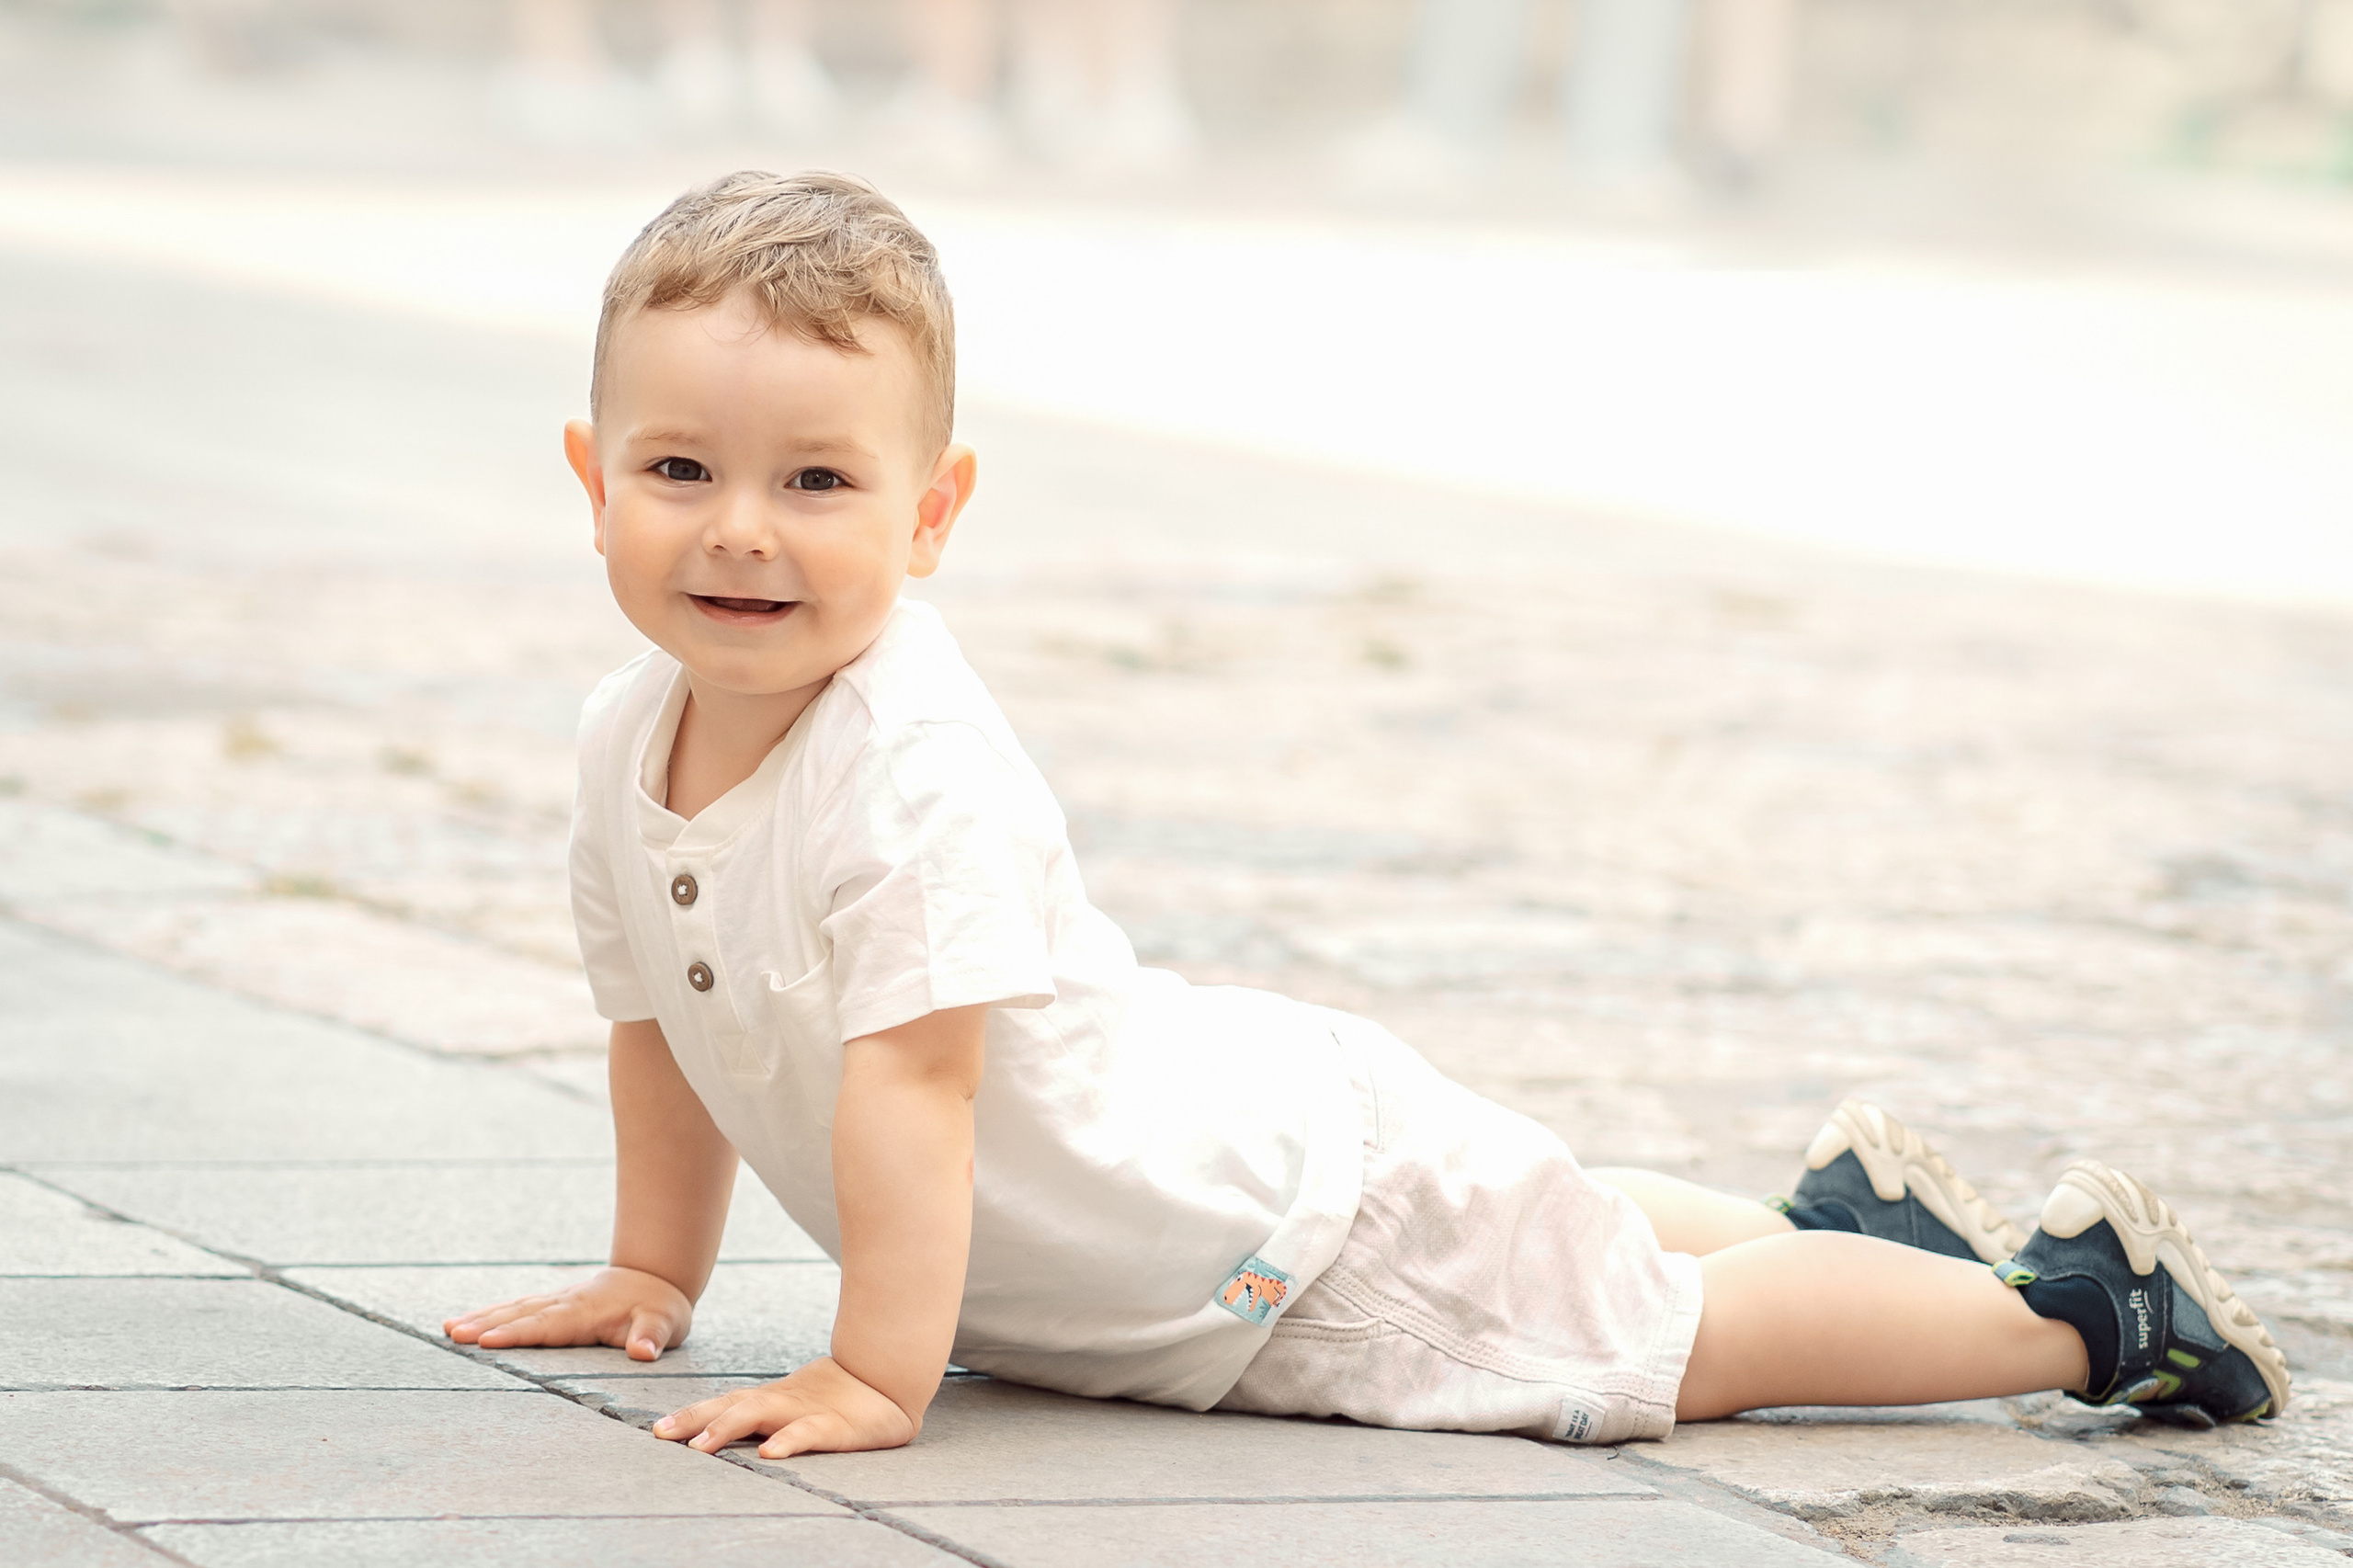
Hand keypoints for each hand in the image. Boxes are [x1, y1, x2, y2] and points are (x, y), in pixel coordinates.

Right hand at [442, 1265, 691, 1361]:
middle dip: (485, 1324)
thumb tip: (643, 1351)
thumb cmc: (660, 1308)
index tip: (485, 1341)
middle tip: (451, 1334)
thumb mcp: (666, 1323)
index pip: (546, 1325)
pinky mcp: (553, 1303)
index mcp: (586, 1312)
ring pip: (514, 1308)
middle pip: (520, 1314)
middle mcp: (565, 1303)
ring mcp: (557, 1300)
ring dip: (481, 1317)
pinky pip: (518, 1307)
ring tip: (447, 1328)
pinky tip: (468, 1320)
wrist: (657, 1277)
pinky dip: (492, 1313)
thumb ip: (652, 1335)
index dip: (516, 1334)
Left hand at [653, 1356, 918, 1458]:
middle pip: (730, 1405)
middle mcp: (781, 1402)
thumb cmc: (838, 1399)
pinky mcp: (835, 1427)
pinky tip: (770, 1453)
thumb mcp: (795, 1408)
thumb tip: (721, 1434)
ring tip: (701, 1446)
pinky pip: (807, 1433)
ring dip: (728, 1427)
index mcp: (771, 1399)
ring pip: (760, 1414)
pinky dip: (787, 1441)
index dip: (691, 1413)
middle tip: (661, 1434)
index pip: (724, 1402)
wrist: (889, 1379)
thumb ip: (764, 1417)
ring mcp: (806, 1412)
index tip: (658, 1429)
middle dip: (695, 1418)